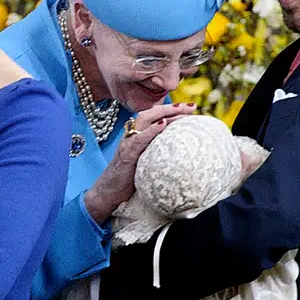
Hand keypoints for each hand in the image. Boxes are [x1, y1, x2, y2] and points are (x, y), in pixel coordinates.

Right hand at [82, 102, 194, 223]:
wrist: (107, 193)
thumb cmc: (128, 180)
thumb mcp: (146, 162)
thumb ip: (158, 153)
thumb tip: (181, 153)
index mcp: (139, 135)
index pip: (156, 116)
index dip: (173, 111)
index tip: (192, 108)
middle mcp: (132, 135)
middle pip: (152, 113)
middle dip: (172, 107)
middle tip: (192, 106)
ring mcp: (128, 143)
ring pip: (145, 120)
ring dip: (163, 113)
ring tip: (180, 109)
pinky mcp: (126, 155)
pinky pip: (138, 139)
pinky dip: (150, 130)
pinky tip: (162, 124)